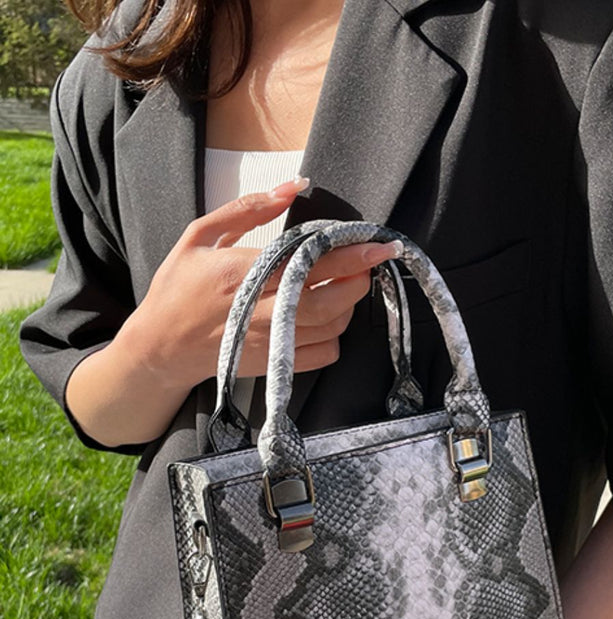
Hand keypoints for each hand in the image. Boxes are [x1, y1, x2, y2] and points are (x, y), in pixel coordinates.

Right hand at [120, 176, 402, 388]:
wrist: (161, 348)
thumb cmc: (178, 288)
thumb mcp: (200, 236)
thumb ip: (247, 209)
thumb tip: (294, 186)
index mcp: (243, 273)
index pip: (310, 263)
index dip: (351, 254)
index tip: (378, 243)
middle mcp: (261, 310)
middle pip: (330, 300)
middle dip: (359, 281)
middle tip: (369, 263)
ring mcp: (271, 342)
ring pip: (331, 327)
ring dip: (348, 306)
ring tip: (345, 286)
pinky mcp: (275, 364)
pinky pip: (323, 355)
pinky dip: (335, 337)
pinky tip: (326, 319)